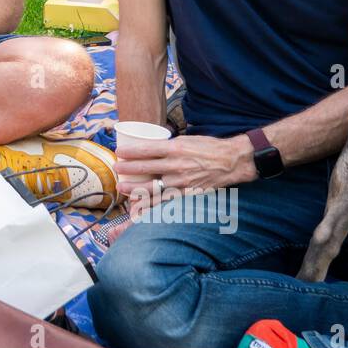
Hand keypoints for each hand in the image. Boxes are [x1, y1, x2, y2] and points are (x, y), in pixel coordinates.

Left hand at [114, 133, 255, 200]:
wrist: (231, 161)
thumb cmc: (208, 147)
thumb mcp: (186, 139)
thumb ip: (169, 145)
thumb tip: (150, 147)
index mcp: (176, 148)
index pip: (147, 149)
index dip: (130, 152)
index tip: (118, 152)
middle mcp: (177, 165)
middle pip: (145, 168)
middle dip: (127, 169)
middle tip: (116, 168)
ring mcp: (181, 181)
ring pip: (152, 187)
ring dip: (134, 189)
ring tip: (121, 188)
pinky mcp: (187, 193)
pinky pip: (165, 200)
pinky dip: (151, 205)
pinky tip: (139, 207)